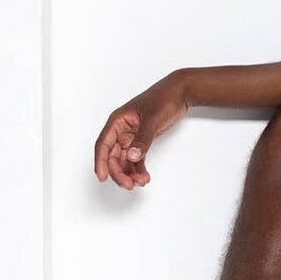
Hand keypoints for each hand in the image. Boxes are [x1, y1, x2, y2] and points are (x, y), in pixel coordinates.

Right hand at [94, 73, 187, 189]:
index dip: (100, 162)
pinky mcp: (142, 140)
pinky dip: (139, 169)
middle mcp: (121, 130)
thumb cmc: (163, 99)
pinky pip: (136, 158)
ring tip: (141, 182)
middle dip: (119, 172)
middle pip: (113, 156)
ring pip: (125, 159)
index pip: (103, 144)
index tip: (102, 177)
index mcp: (118, 121)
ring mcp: (131, 136)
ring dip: (130, 173)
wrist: (180, 94)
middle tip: (129, 185)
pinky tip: (144, 177)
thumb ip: (142, 139)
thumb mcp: (152, 119)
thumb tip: (132, 156)